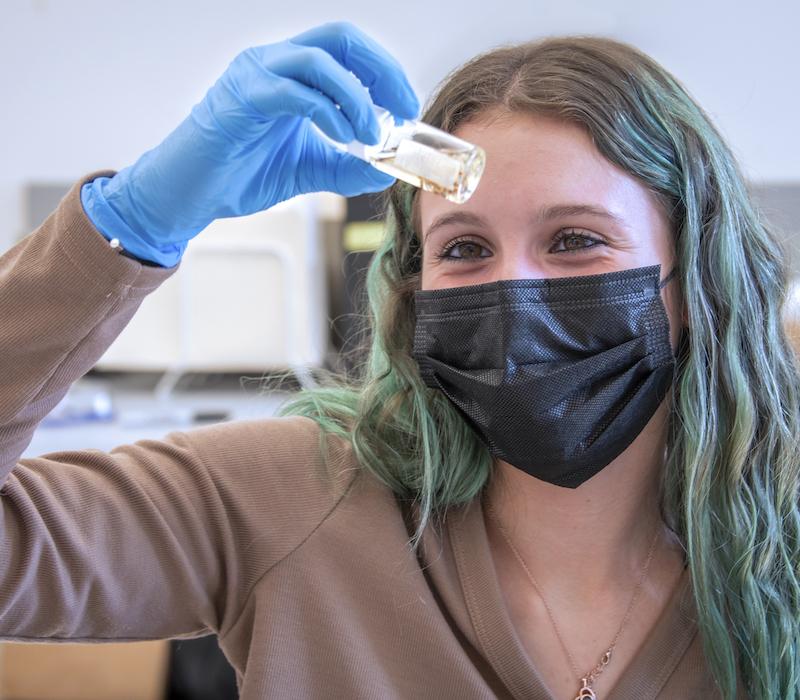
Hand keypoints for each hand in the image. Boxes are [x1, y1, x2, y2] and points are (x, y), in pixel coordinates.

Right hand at [81, 21, 418, 265]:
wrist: (190, 194)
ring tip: (373, 134)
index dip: (384, 71)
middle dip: (380, 70)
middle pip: (339, 38)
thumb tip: (386, 171)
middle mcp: (274, 62)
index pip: (347, 50)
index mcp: (291, 73)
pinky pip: (294, 92)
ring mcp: (255, 74)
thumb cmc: (240, 174)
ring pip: (319, 59)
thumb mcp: (308, 171)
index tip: (408, 106)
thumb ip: (345, 168)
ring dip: (357, 97)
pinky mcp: (242, 96)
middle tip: (403, 108)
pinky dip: (328, 113)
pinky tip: (344, 139)